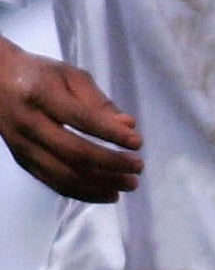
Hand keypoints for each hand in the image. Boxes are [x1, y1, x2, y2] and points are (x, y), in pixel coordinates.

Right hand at [0, 37, 141, 201]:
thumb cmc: (41, 76)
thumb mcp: (71, 76)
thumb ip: (99, 101)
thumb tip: (128, 125)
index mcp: (41, 95)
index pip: (80, 119)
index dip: (110, 133)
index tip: (137, 142)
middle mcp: (28, 124)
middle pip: (72, 151)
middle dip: (109, 163)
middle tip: (137, 167)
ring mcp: (21, 146)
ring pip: (61, 174)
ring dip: (98, 184)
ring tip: (127, 185)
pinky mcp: (22, 161)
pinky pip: (52, 182)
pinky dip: (81, 191)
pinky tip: (105, 193)